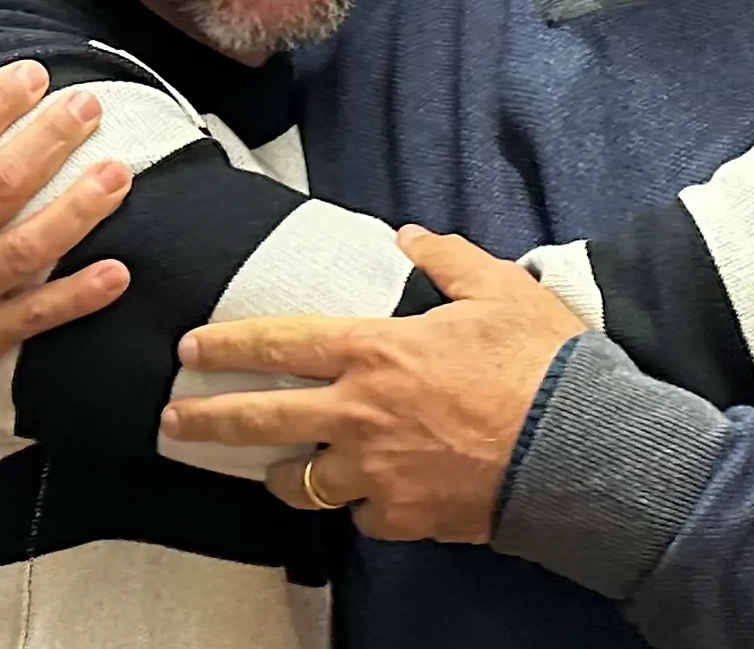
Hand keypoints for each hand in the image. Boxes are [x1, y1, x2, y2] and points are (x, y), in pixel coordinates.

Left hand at [158, 227, 582, 543]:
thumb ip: (447, 259)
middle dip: (206, 422)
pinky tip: (365, 500)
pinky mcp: (403, 517)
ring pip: (301, 482)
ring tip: (271, 474)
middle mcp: (359, 412)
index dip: (226, 346)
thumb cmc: (542, 364)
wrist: (581, 450)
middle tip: (173, 424)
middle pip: (260, 420)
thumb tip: (411, 236)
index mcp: (374, 350)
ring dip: (283, 477)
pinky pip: (363, 516)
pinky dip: (362, 508)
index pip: (277, 342)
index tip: (189, 351)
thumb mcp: (499, 289)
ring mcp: (376, 471)